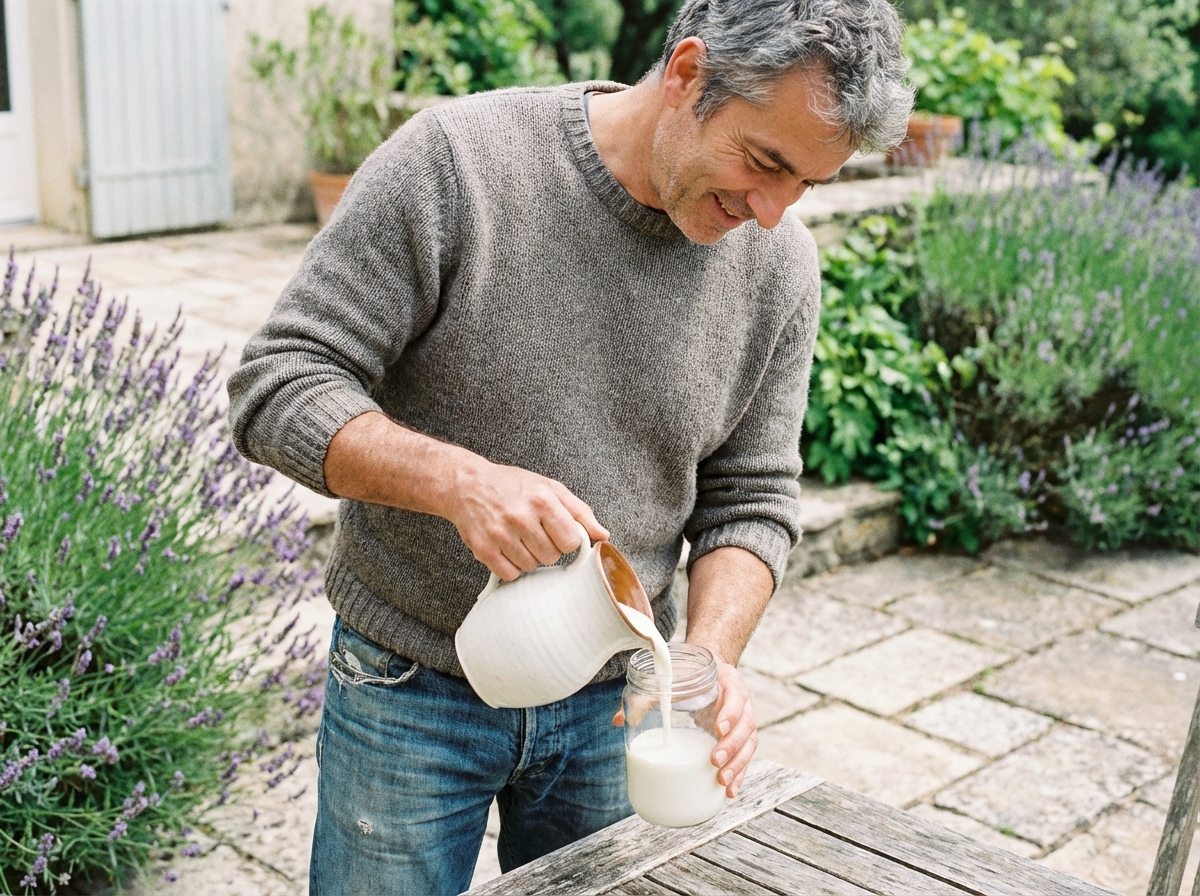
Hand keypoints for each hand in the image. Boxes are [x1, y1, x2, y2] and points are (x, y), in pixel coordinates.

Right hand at [447, 459, 608, 580]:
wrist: (467, 484)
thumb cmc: (512, 485)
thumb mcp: (549, 488)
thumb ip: (579, 511)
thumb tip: (602, 535)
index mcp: (542, 500)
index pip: (571, 541)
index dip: (566, 540)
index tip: (556, 532)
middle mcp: (521, 517)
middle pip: (552, 557)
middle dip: (547, 547)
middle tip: (533, 531)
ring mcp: (501, 534)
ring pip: (532, 567)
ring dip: (529, 557)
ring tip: (518, 537)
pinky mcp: (483, 549)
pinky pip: (511, 574)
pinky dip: (511, 566)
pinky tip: (506, 548)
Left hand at [612, 656, 756, 798]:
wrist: (711, 670)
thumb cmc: (690, 674)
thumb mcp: (672, 678)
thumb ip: (647, 696)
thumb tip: (618, 720)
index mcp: (728, 682)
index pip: (736, 696)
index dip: (730, 712)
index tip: (717, 728)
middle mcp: (741, 702)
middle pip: (746, 725)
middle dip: (732, 746)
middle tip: (715, 761)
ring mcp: (743, 721)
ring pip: (749, 744)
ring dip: (738, 764)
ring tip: (722, 782)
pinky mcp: (740, 738)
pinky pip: (745, 757)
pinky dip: (740, 774)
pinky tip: (729, 791)